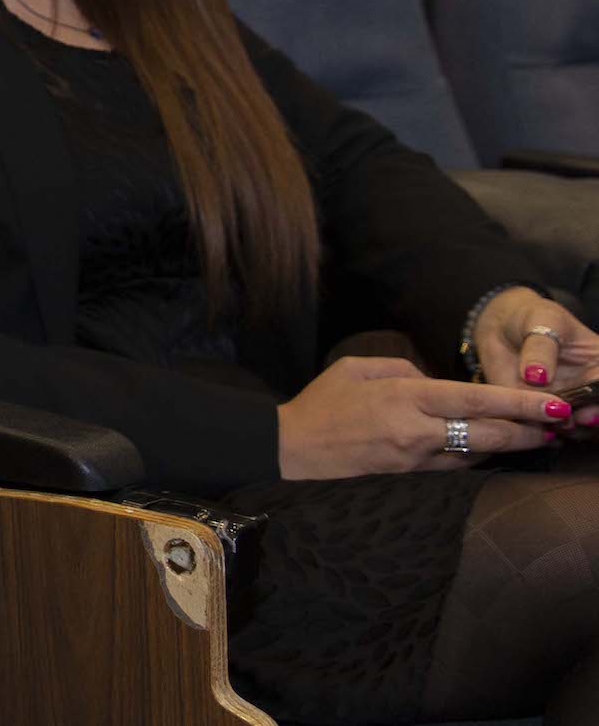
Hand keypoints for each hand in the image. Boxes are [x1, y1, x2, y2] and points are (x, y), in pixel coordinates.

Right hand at [277, 354, 567, 478]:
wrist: (289, 452)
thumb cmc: (319, 406)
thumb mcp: (353, 369)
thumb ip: (399, 367)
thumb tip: (432, 380)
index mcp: (404, 397)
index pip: (475, 399)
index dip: (519, 403)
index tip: (552, 404)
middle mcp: (416, 432)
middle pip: (488, 434)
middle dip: (528, 430)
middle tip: (558, 423)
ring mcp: (414, 461)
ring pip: (476, 455)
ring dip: (507, 447)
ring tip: (533, 436)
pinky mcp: (409, 480)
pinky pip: (453, 469)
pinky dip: (476, 458)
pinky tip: (489, 451)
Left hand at [472, 286, 598, 432]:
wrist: (500, 327)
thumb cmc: (530, 318)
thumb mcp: (541, 321)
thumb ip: (541, 349)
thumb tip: (537, 376)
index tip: (590, 409)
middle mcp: (587, 389)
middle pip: (596, 412)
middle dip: (591, 420)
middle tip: (574, 419)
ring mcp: (564, 403)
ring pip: (576, 428)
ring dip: (568, 430)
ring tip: (555, 423)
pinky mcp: (538, 412)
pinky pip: (545, 431)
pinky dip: (543, 434)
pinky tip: (539, 430)